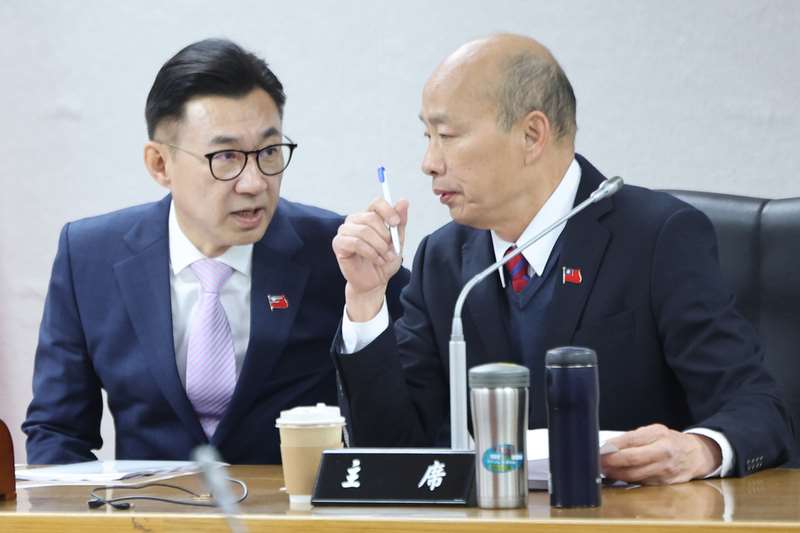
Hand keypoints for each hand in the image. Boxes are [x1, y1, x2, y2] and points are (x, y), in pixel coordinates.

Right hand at [332, 197, 408, 320]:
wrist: (375, 282)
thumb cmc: (384, 261)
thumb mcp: (398, 241)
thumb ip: (400, 222)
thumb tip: (404, 200)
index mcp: (369, 216)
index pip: (376, 203)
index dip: (388, 211)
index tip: (396, 223)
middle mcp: (354, 220)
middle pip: (371, 217)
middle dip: (385, 236)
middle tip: (390, 250)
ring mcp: (344, 231)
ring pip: (364, 231)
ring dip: (379, 247)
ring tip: (384, 257)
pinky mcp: (338, 243)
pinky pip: (356, 243)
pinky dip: (370, 253)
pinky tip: (376, 260)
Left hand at [601, 424, 721, 484]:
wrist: (696, 454)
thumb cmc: (670, 441)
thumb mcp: (654, 432)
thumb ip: (634, 438)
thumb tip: (610, 446)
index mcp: (658, 435)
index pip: (631, 440)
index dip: (612, 447)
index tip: (599, 450)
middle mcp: (663, 452)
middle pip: (632, 460)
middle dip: (611, 462)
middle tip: (598, 463)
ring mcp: (665, 469)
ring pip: (635, 475)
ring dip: (616, 474)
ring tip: (605, 471)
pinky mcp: (666, 483)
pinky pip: (642, 483)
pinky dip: (628, 480)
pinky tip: (619, 477)